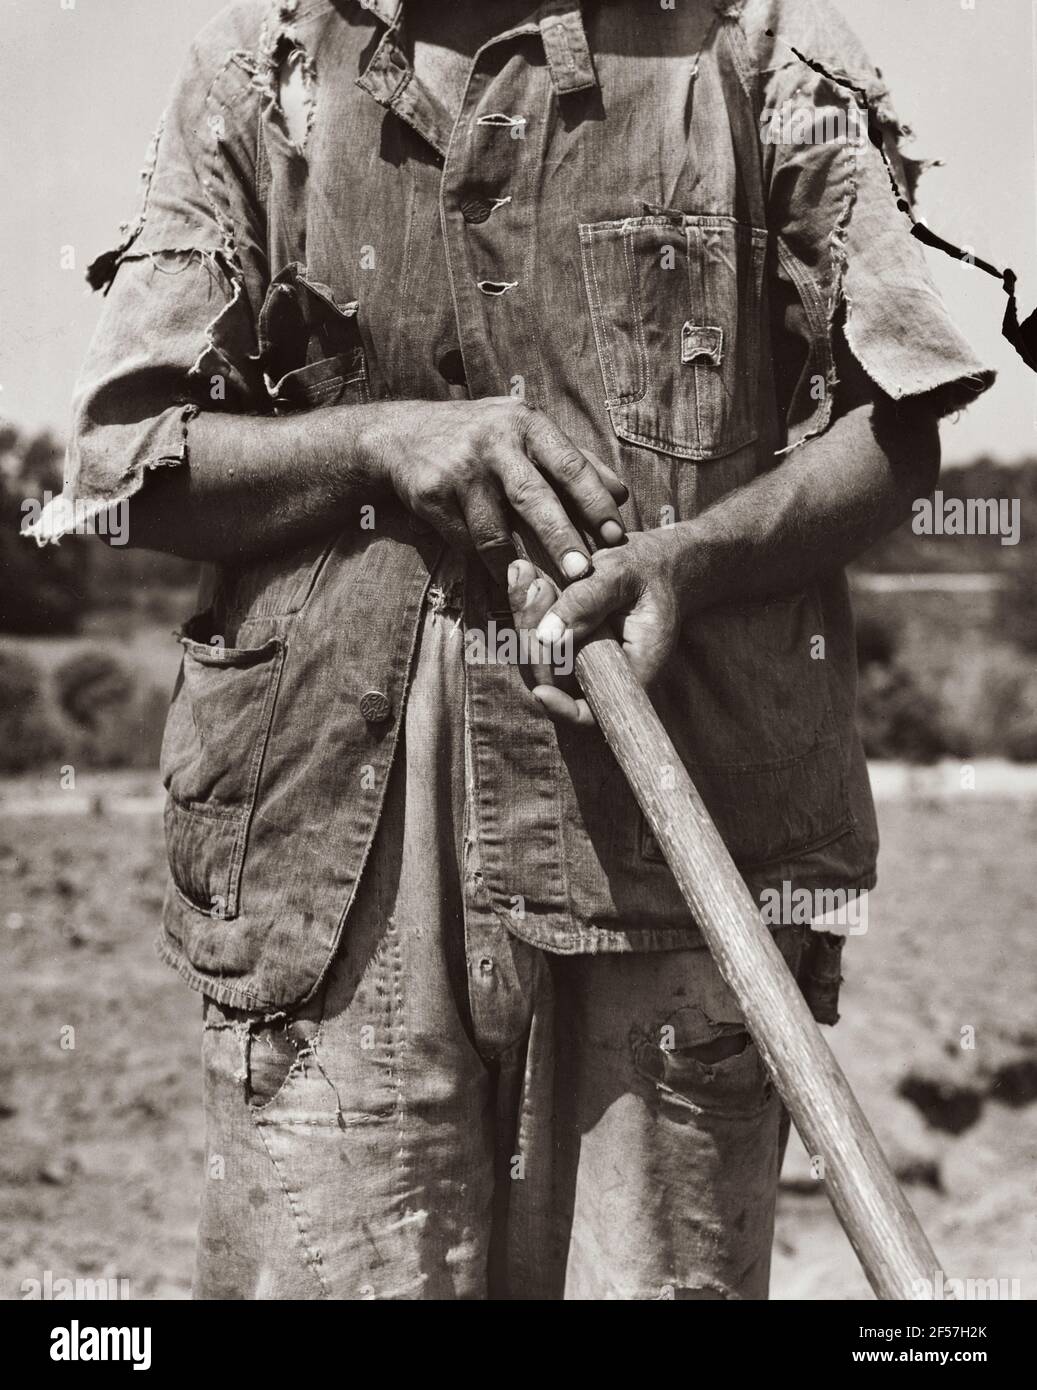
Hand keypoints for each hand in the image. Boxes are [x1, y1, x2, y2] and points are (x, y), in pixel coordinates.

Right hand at [363, 398, 627, 581]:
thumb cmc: (483, 437)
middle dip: (561, 537)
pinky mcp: (432, 495)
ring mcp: (460, 470)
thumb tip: (622, 494)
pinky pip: (466, 541)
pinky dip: (487, 564)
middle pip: (533, 497)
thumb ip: (574, 461)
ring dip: (520, 564)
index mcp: (527, 424)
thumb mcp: (527, 433)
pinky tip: (503, 578)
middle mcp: (495, 443)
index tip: (616, 536)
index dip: (595, 502)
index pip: (570, 465)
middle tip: (583, 573)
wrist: (403, 434)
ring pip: (495, 530)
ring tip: (541, 591)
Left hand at [507, 530, 682, 725]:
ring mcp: (580, 658)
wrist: (653, 562)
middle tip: (536, 587)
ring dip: (524, 615)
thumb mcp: (624, 576)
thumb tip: (548, 636)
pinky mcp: (564, 640)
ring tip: (525, 572)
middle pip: (551, 679)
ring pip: (536, 655)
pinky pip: (534, 633)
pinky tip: (523, 573)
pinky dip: (524, 605)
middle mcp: (602, 672)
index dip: (564, 709)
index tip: (541, 693)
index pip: (595, 710)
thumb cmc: (649, 570)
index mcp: (632, 670)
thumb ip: (588, 601)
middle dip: (533, 636)